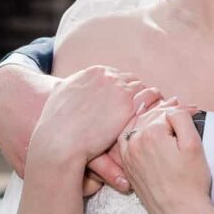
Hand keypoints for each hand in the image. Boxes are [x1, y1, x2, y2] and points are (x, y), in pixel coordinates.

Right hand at [27, 66, 161, 174]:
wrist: (59, 140)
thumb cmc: (55, 125)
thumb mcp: (60, 96)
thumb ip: (71, 89)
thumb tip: (68, 89)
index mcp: (92, 73)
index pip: (115, 75)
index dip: (122, 88)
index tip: (127, 99)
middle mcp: (107, 76)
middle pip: (131, 80)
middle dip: (136, 92)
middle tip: (145, 104)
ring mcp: (119, 88)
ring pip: (143, 87)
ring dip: (148, 97)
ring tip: (157, 108)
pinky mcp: (128, 105)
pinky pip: (150, 97)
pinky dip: (155, 103)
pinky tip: (158, 113)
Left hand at [118, 107, 213, 213]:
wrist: (180, 213)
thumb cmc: (191, 180)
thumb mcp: (193, 144)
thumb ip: (181, 118)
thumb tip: (172, 108)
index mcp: (150, 133)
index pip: (166, 111)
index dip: (182, 111)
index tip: (195, 112)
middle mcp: (134, 142)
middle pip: (149, 115)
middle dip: (166, 111)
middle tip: (181, 109)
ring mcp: (128, 155)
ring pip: (136, 126)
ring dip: (150, 119)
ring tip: (166, 119)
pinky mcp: (127, 166)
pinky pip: (127, 141)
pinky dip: (136, 132)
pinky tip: (147, 132)